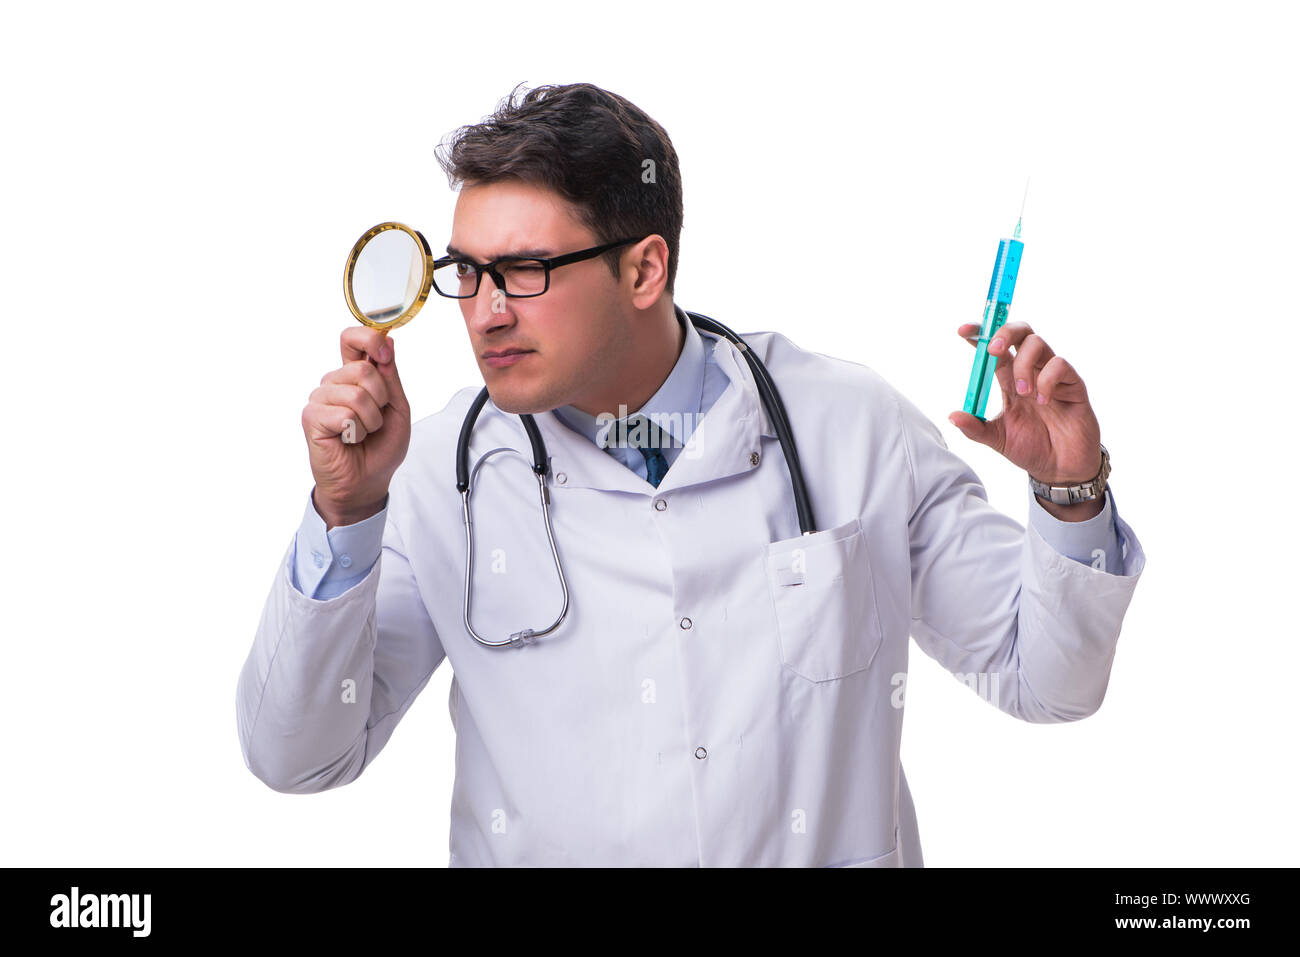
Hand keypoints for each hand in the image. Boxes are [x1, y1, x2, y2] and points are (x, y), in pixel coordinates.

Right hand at [302, 327, 411, 528]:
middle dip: (381, 400)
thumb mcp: (397, 407)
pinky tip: (348, 440)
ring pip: (357, 394)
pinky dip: (357, 432)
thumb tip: (386, 342)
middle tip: (375, 421)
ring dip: (371, 421)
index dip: (369, 338)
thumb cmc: (380, 447)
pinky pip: (345, 414)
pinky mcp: (312, 417)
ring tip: (361, 433)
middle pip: (364, 369)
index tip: (384, 353)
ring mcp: (320, 398)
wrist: (366, 482)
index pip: (353, 339)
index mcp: (354, 376)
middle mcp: (334, 382)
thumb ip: (390, 376)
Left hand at [949, 322, 1102, 487]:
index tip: (963, 331)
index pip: (995, 350)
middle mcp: (1031, 372)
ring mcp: (1052, 376)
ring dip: (1023, 364)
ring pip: (1038, 343)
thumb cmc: (1031, 449)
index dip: (981, 335)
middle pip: (1020, 334)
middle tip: (992, 350)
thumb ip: (974, 428)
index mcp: (1010, 380)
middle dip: (1004, 332)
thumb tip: (952, 416)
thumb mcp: (997, 439)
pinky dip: (1047, 379)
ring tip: (1022, 392)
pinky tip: (1042, 400)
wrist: (1060, 469)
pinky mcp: (1073, 385)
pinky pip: (1060, 365)